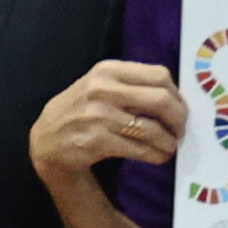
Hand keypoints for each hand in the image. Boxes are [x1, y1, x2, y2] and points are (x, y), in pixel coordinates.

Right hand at [30, 60, 187, 189]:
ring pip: (152, 129)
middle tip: (181, 130)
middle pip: (160, 100)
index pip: (159, 75)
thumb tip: (174, 97)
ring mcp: (98, 116)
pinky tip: (158, 157)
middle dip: (178, 118)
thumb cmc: (80, 111)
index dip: (177, 94)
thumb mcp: (99, 86)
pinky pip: (138, 149)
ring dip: (168, 142)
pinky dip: (155, 155)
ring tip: (170, 147)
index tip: (180, 108)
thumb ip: (131, 85)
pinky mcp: (96, 141)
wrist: (46, 140)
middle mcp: (103, 89)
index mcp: (108, 70)